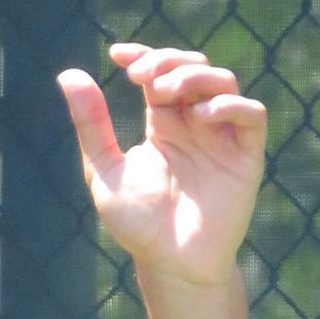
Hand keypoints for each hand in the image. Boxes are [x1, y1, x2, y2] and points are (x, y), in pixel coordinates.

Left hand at [57, 43, 267, 287]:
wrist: (170, 264)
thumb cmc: (137, 224)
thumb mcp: (105, 170)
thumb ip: (92, 125)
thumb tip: (68, 75)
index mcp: (163, 125)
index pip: (159, 74)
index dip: (144, 55)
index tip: (118, 55)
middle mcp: (195, 125)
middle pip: (193, 68)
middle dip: (168, 62)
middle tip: (142, 77)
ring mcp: (222, 138)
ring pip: (223, 82)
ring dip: (195, 76)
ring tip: (166, 93)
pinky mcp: (246, 156)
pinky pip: (251, 114)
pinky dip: (229, 105)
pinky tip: (201, 116)